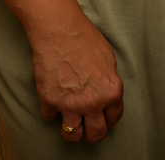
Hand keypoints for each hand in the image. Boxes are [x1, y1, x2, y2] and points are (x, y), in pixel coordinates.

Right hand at [30, 14, 123, 143]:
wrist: (59, 29)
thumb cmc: (84, 37)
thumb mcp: (109, 58)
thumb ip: (108, 80)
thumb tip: (106, 92)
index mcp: (111, 92)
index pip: (114, 118)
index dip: (108, 119)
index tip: (102, 118)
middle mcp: (92, 103)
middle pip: (95, 134)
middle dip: (92, 133)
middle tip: (87, 128)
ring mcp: (70, 104)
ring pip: (73, 135)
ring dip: (72, 130)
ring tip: (70, 122)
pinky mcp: (50, 101)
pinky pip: (50, 117)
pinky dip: (51, 111)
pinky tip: (53, 101)